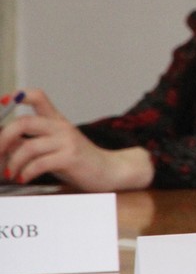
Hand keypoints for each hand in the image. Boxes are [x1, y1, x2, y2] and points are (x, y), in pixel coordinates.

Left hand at [0, 89, 152, 190]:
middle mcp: (61, 126)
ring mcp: (67, 141)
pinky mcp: (71, 157)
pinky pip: (39, 164)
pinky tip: (24, 178)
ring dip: (13, 164)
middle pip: (24, 122)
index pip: (38, 97)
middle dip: (3, 138)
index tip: (3, 101)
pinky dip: (26, 173)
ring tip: (11, 174)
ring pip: (28, 147)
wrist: (108, 171)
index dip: (19, 96)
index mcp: (56, 120)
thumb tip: (2, 143)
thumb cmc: (77, 160)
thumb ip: (27, 142)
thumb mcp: (51, 147)